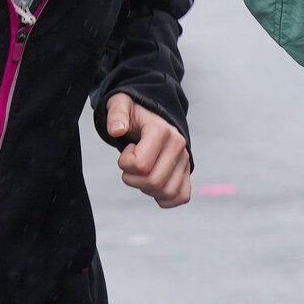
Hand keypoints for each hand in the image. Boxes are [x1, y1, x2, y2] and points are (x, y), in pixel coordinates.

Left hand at [106, 94, 190, 208]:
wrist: (151, 116)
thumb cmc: (133, 113)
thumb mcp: (120, 105)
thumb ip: (116, 114)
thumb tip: (117, 130)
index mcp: (162, 131)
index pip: (141, 165)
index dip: (125, 163)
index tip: (127, 150)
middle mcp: (179, 146)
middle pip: (154, 182)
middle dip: (133, 179)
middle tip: (130, 166)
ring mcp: (185, 160)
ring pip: (168, 193)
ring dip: (147, 189)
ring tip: (142, 173)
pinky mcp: (187, 171)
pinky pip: (182, 196)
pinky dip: (166, 199)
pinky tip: (153, 187)